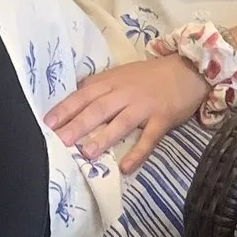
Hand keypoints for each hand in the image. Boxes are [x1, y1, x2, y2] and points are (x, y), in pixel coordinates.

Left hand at [48, 55, 207, 173]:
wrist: (188, 68)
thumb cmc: (150, 75)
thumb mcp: (121, 74)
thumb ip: (99, 85)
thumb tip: (73, 95)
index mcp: (112, 81)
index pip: (84, 95)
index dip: (66, 109)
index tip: (48, 124)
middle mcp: (125, 93)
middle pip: (98, 108)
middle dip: (78, 124)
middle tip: (60, 140)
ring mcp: (144, 106)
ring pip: (121, 122)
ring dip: (103, 138)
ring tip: (87, 153)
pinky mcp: (163, 118)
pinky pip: (149, 137)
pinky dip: (138, 152)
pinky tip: (126, 167)